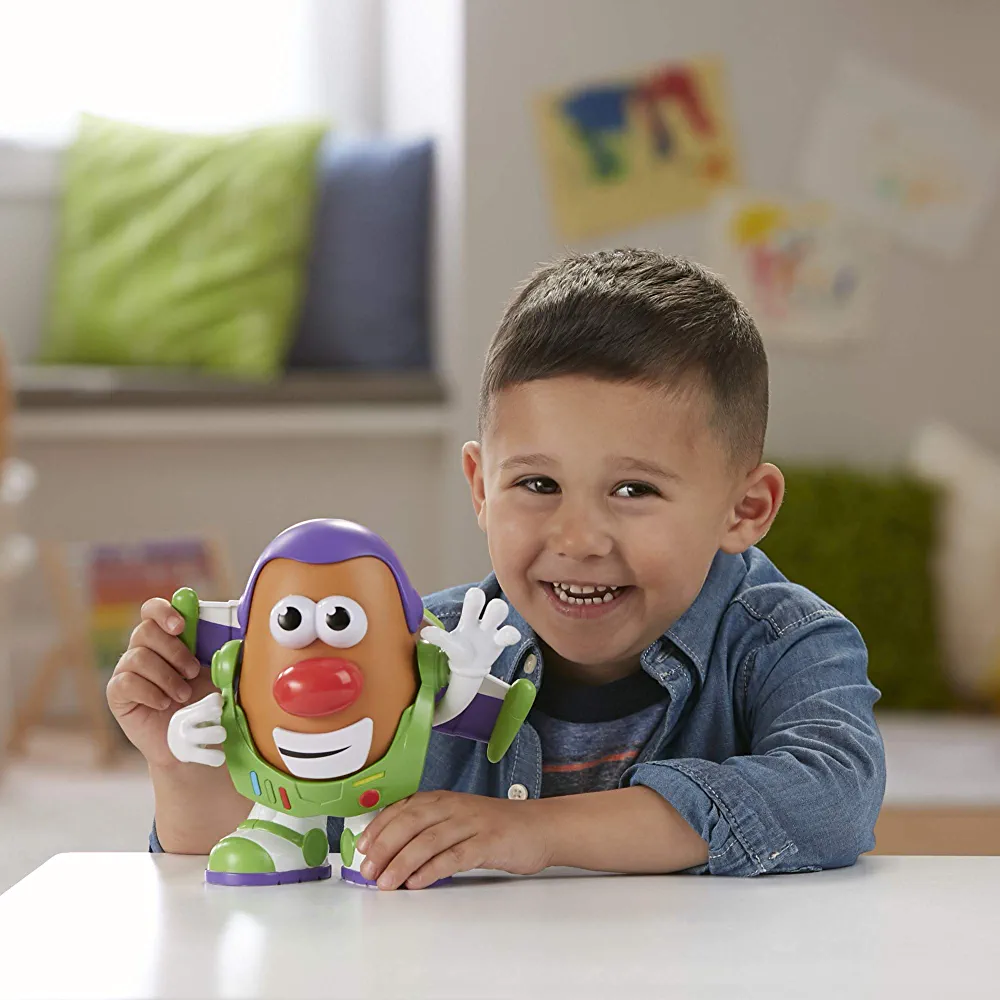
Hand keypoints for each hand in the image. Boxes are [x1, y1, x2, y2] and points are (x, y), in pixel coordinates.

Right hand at [106, 597, 216, 766]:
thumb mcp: (219, 674)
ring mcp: (128, 671)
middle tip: (192, 672)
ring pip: (137, 657)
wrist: (190, 741)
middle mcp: (144, 650)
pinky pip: (126, 682)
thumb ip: (222, 652)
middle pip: (145, 630)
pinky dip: (149, 692)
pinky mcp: (117, 693)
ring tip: (183, 694)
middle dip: (174, 650)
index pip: (153, 610)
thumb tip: (238, 635)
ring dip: (166, 676)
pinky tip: (162, 703)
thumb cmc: (205, 704)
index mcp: (167, 638)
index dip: (164, 612)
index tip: (181, 626)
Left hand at [355, 790, 550, 889]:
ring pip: (429, 839)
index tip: (362, 848)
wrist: (539, 827)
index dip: (379, 828)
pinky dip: (432, 869)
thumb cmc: (495, 827)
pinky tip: (418, 882)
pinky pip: (455, 856)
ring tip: (386, 882)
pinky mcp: (488, 842)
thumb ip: (428, 832)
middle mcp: (454, 807)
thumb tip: (390, 854)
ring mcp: (472, 823)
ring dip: (402, 861)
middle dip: (385, 846)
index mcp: (443, 800)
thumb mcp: (457, 821)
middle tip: (368, 869)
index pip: (402, 808)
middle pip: (411, 821)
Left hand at [420, 587, 519, 678]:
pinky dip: (511, 635)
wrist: (468, 668)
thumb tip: (425, 632)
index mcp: (469, 618)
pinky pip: (512, 634)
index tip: (474, 596)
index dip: (476, 596)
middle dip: (492, 606)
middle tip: (486, 615)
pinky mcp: (500, 643)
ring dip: (499, 618)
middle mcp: (483, 621)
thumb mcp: (449, 645)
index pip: (475, 598)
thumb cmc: (459, 651)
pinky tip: (506, 637)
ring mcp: (493, 631)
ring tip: (491, 628)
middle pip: (494, 604)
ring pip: (503, 614)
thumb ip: (439, 638)